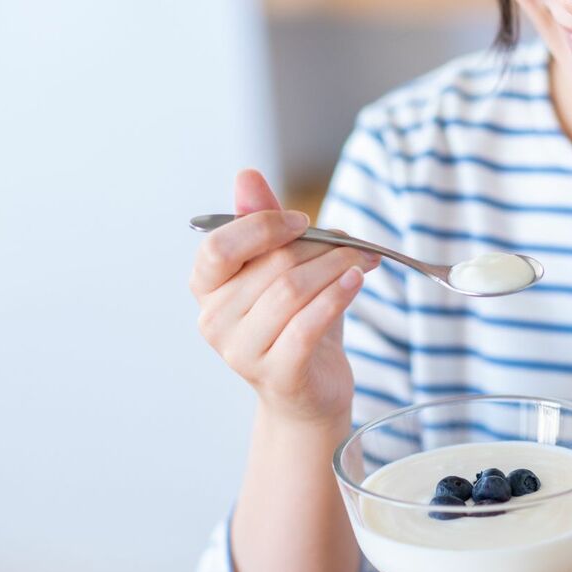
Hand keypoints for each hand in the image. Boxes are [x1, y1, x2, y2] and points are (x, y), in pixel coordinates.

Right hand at [189, 169, 379, 421]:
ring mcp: (242, 352)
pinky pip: (308, 325)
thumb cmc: (294, 325)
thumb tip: (247, 176)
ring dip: (337, 268)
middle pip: (272, 265)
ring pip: (292, 291)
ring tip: (364, 261)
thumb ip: (262, 224)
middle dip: (322, 247)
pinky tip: (358, 281)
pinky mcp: (277, 374)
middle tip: (357, 244)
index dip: (264, 226)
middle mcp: (214, 321)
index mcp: (207, 288)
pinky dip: (337, 297)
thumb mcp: (279, 270)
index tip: (304, 221)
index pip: (218, 246)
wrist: (309, 395)